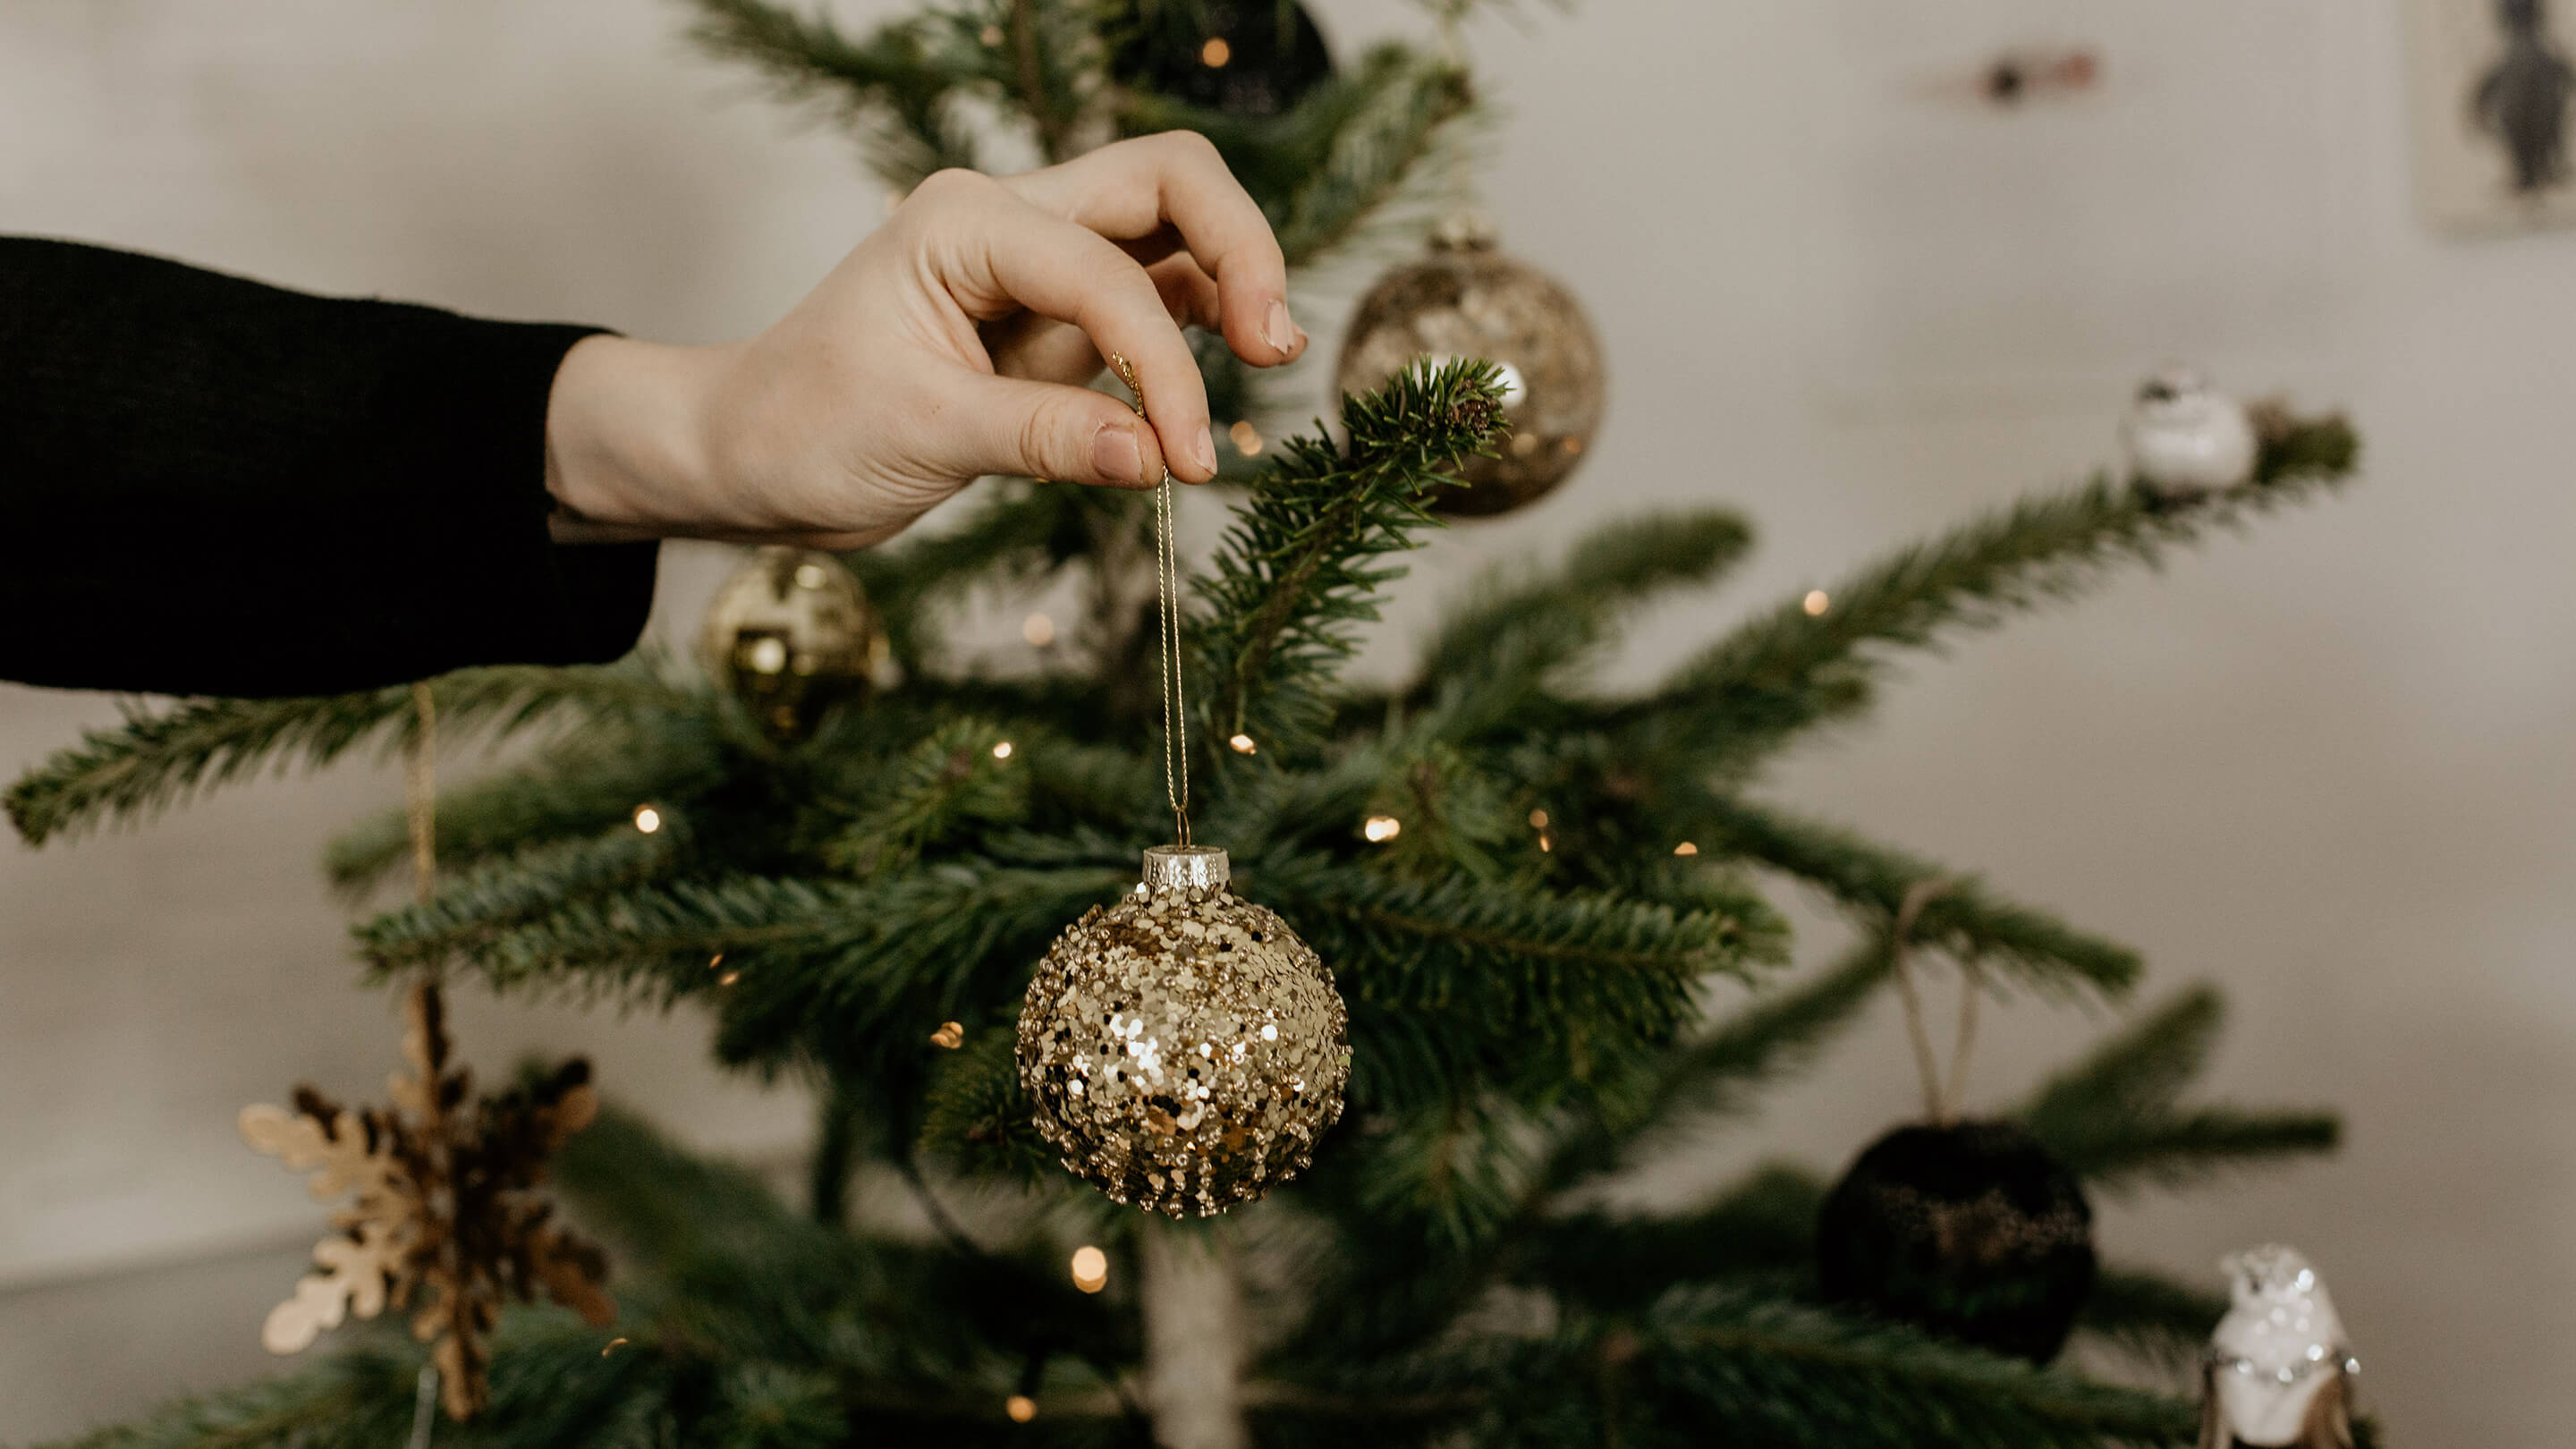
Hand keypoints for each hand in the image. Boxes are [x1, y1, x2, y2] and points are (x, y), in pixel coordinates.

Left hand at [542, 131, 1308, 549]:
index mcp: (964, 221)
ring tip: (1267, 359)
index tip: (1182, 458)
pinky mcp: (1060, 319)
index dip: (1161, 362)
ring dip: (1233, 283)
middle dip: (1240, 250)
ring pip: (1175, 229)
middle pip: (1169, 180)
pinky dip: (1198, 334)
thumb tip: (1154, 455)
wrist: (750, 456)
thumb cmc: (804, 426)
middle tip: (1273, 344)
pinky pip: (1157, 299)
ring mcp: (1042, 265)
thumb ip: (1043, 438)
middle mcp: (1011, 221)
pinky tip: (1219, 384)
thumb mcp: (920, 435)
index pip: (1107, 268)